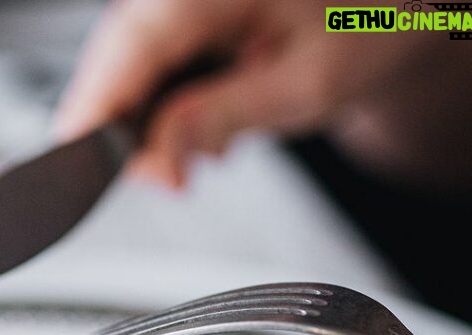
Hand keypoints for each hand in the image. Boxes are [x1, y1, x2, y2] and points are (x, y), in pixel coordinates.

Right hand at [55, 0, 471, 190]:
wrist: (392, 10)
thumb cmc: (368, 25)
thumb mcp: (305, 84)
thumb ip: (223, 115)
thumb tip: (158, 158)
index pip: (134, 43)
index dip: (98, 109)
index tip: (78, 165)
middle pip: (118, 56)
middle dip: (123, 129)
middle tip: (167, 180)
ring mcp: (180, 0)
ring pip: (125, 66)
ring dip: (144, 123)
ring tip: (197, 153)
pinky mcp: (179, 17)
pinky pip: (144, 64)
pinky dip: (160, 108)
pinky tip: (197, 127)